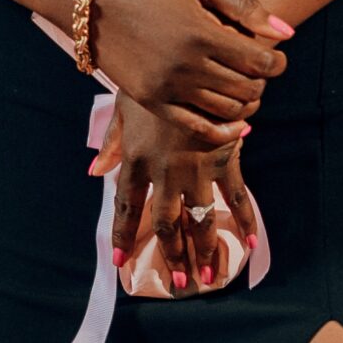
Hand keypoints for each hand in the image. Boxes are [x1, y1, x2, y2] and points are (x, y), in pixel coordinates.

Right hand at [84, 0, 292, 145]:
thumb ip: (244, 5)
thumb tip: (286, 33)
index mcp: (200, 33)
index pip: (259, 62)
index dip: (277, 61)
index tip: (277, 54)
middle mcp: (184, 66)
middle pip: (246, 89)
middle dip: (262, 81)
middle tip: (259, 68)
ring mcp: (166, 88)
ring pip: (226, 110)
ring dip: (244, 102)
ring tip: (242, 84)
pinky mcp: (150, 101)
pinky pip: (196, 127)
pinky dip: (221, 130)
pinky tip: (234, 123)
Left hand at [96, 92, 261, 290]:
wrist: (197, 59)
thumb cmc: (156, 76)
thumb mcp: (126, 105)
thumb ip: (112, 143)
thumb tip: (93, 171)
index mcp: (136, 159)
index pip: (127, 206)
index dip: (123, 235)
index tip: (120, 261)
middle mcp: (166, 170)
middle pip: (167, 223)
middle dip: (173, 255)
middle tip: (179, 283)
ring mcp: (198, 167)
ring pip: (200, 218)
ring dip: (204, 250)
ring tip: (207, 277)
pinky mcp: (226, 159)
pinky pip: (236, 197)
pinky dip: (244, 220)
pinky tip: (249, 243)